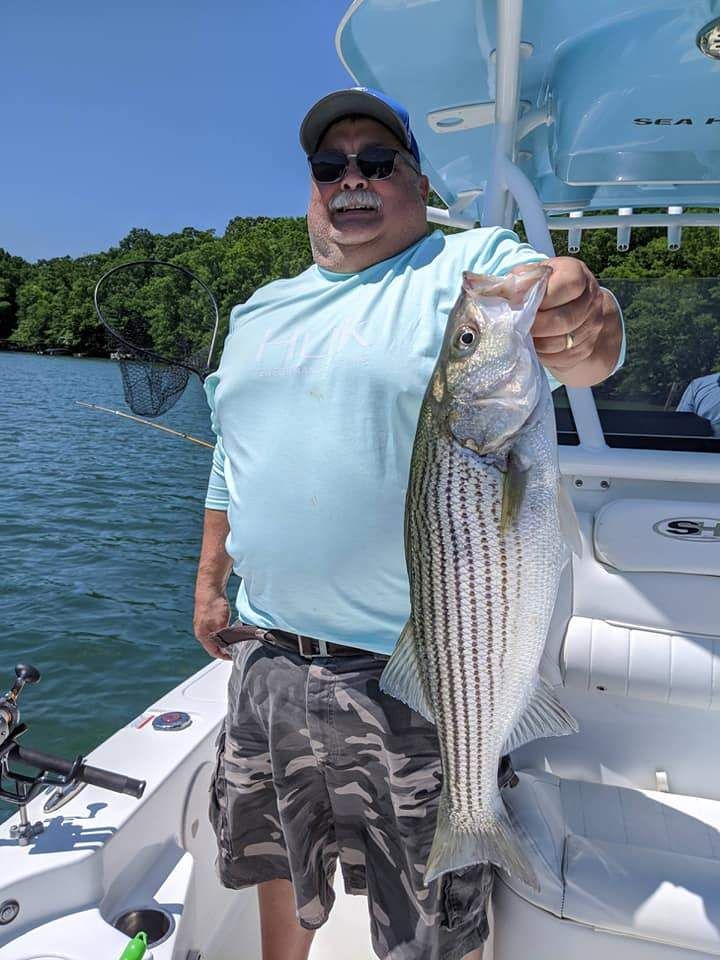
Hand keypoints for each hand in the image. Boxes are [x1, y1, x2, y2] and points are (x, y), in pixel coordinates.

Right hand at [193, 591, 231, 659]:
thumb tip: (228, 646)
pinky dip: (223, 631)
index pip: (213, 651)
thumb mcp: (221, 624)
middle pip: (213, 645)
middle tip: (235, 650)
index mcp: (202, 635)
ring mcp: (204, 623)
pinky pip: (216, 628)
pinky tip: (230, 629)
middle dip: (224, 649)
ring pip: (215, 636)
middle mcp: (201, 630)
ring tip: (234, 640)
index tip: (233, 657)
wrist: (210, 586)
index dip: (224, 656)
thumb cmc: (213, 605)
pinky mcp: (208, 616)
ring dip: (224, 639)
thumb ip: (224, 637)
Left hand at [527, 257, 605, 372]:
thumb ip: (522, 279)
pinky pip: (562, 357)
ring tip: (521, 337)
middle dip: (536, 326)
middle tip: (516, 327)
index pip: (568, 286)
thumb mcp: (534, 274)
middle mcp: (591, 299)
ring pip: (561, 342)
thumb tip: (509, 293)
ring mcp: (592, 325)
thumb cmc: (545, 287)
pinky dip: (543, 355)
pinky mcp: (586, 347)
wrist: (571, 306)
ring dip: (537, 343)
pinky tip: (532, 347)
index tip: (519, 304)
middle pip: (565, 319)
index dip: (542, 298)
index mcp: (577, 274)